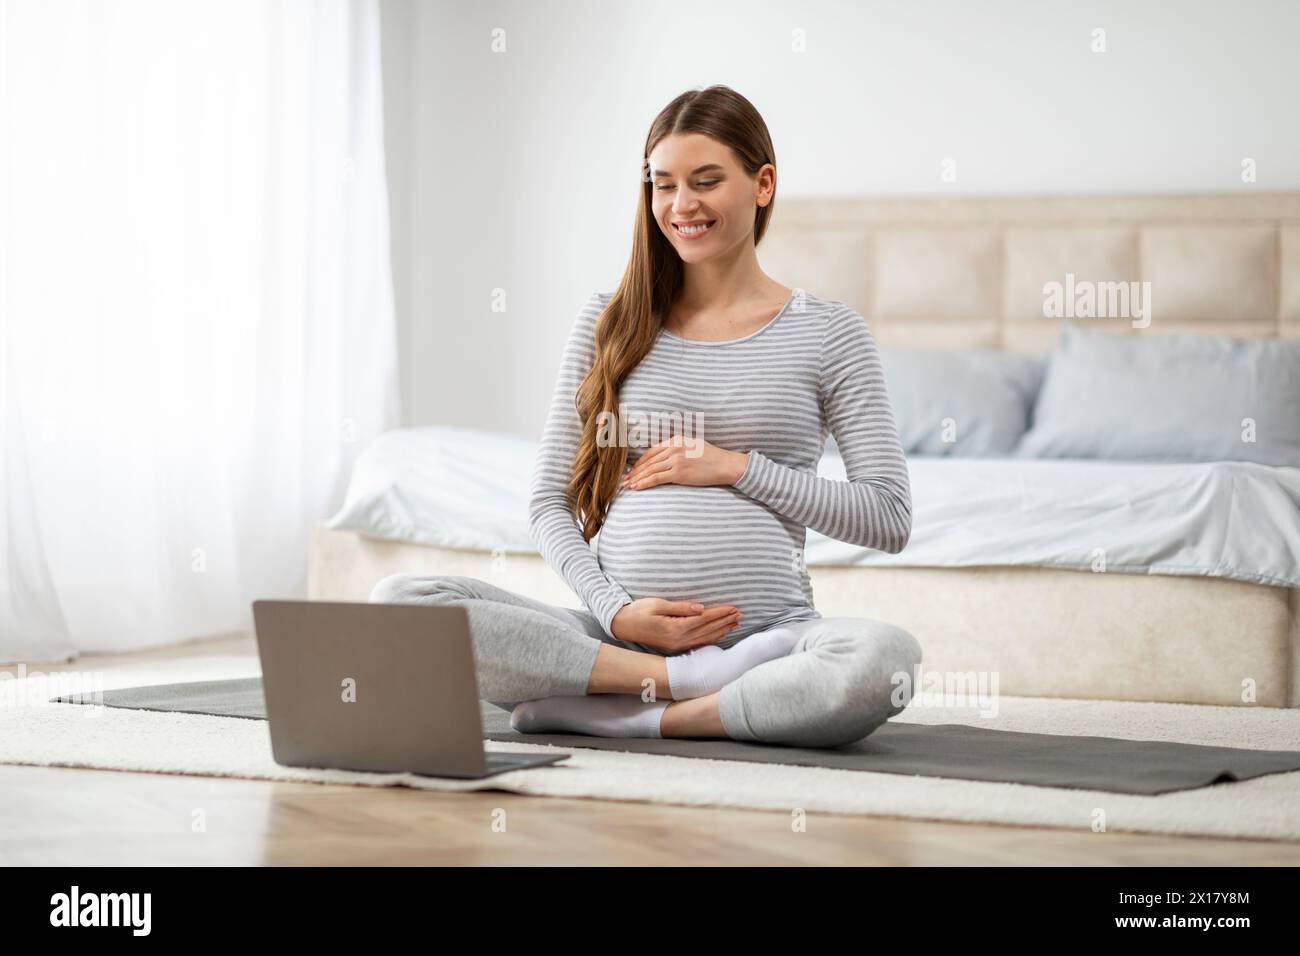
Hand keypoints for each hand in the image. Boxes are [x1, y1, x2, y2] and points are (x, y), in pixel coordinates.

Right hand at [610, 598, 743, 653]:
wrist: (622, 625)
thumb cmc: (638, 611)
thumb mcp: (658, 604)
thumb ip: (680, 607)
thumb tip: (701, 608)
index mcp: (675, 628)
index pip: (704, 619)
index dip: (720, 613)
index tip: (734, 607)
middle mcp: (678, 640)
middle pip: (708, 629)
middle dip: (725, 621)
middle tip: (741, 614)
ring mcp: (677, 646)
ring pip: (705, 638)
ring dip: (721, 630)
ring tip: (735, 623)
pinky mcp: (674, 648)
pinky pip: (698, 644)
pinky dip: (711, 639)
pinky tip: (720, 635)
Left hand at [621, 434, 747, 489]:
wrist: (726, 465)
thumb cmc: (713, 458)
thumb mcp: (694, 446)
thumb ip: (679, 449)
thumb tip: (666, 457)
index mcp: (676, 440)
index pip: (652, 451)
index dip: (640, 462)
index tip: (633, 470)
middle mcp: (674, 448)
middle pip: (648, 461)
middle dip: (635, 471)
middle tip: (625, 479)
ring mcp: (676, 460)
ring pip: (650, 470)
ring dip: (637, 478)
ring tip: (628, 485)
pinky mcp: (679, 473)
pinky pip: (656, 478)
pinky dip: (644, 483)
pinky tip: (637, 487)